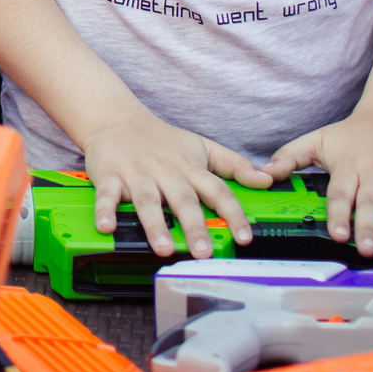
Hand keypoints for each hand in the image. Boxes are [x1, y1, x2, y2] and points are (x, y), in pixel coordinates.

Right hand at [76, 106, 275, 258]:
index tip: (244, 237)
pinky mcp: (109, 176)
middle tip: (203, 252)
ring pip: (147, 200)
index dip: (233, 214)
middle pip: (182, 199)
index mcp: (190, 167)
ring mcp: (137, 173)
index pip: (218, 190)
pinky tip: (107, 227)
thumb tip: (267, 180)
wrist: (116, 118)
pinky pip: (106, 195)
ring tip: (163, 248)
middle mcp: (166, 171)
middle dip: (194, 226)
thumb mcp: (202, 146)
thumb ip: (234, 165)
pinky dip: (105, 211)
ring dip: (154, 224)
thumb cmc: (162, 139)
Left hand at [267, 109, 372, 255]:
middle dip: (369, 225)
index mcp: (349, 165)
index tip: (338, 234)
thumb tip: (262, 175)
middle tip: (366, 248)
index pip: (341, 193)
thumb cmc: (352, 135)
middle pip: (372, 201)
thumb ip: (289, 157)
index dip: (339, 214)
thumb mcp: (317, 140)